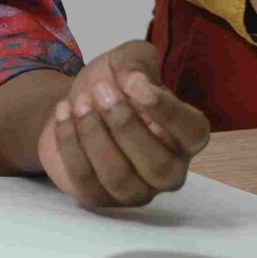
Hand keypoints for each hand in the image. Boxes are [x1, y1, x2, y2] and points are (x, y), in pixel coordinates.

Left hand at [36, 42, 210, 209]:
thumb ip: (137, 63)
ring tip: (79, 101)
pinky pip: (85, 180)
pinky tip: (63, 112)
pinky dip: (70, 144)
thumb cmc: (113, 84)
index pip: (193, 134)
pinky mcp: (99, 198)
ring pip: (120, 178)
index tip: (134, 84)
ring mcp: (135, 190)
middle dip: (125, 126)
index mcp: (186, 135)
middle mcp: (168, 170)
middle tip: (100, 91)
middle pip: (158, 167)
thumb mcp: (128, 59)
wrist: (75, 102)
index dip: (166, 112)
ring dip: (94, 135)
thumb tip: (135, 80)